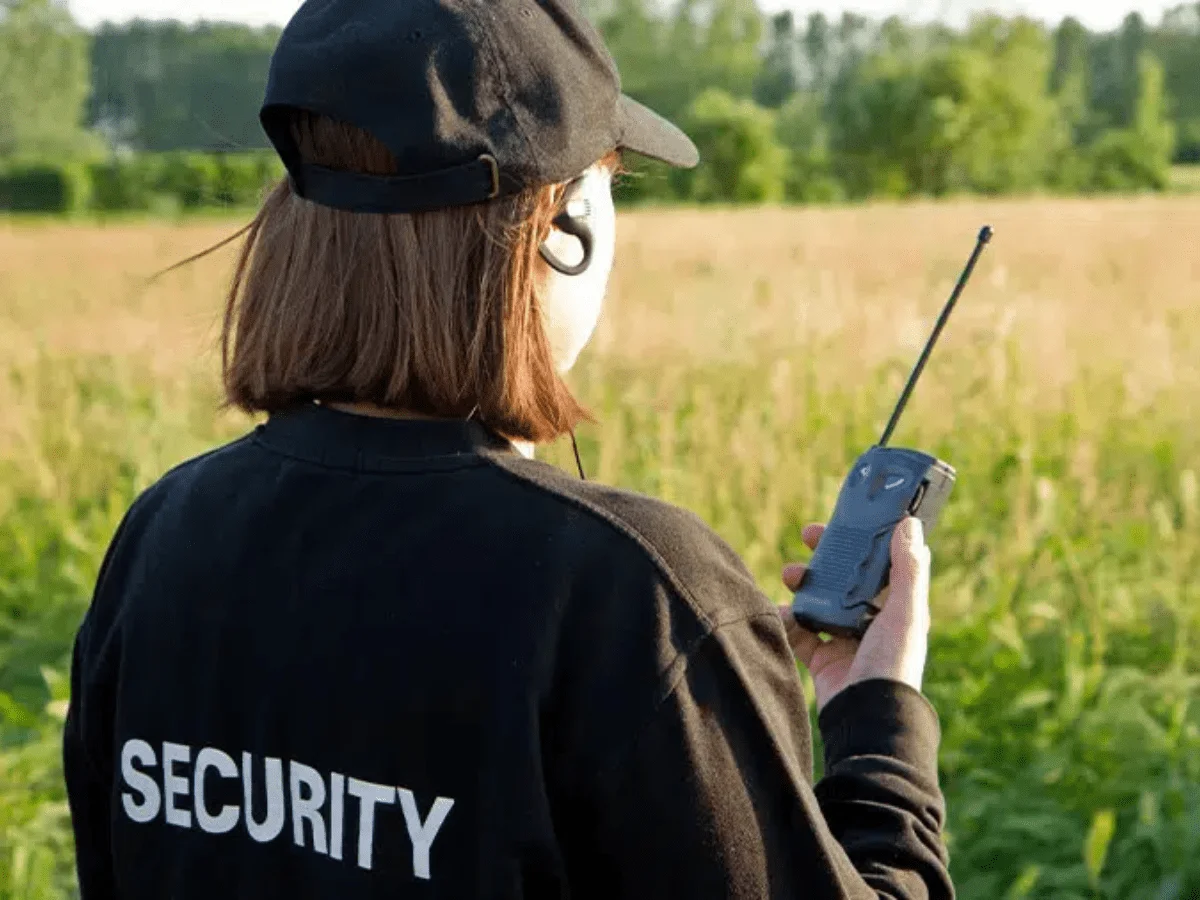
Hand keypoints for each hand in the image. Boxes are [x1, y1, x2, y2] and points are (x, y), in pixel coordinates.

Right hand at [777, 517, 931, 711]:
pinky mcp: (822, 658)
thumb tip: (908, 524)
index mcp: (895, 607)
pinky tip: (781, 613)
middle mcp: (871, 621)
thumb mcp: (906, 613)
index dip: (861, 540)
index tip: (844, 521)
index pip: (877, 564)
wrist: (866, 717)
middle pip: (845, 578)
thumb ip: (907, 569)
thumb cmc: (893, 665)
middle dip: (826, 557)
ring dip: (804, 584)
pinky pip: (799, 631)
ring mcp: (845, 639)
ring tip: (790, 576)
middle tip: (806, 537)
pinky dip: (788, 620)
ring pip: (819, 600)